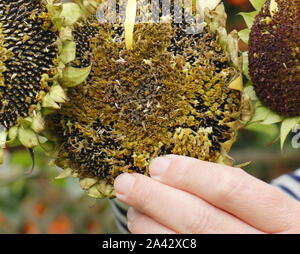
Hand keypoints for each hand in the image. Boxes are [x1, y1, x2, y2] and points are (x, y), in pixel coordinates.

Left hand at [114, 155, 299, 233]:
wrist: (280, 249)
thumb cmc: (270, 228)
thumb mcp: (268, 208)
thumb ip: (233, 191)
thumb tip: (172, 169)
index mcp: (285, 219)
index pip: (231, 189)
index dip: (190, 174)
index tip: (158, 164)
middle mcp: (264, 246)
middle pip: (200, 219)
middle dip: (155, 197)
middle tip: (126, 181)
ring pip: (186, 244)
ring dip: (149, 222)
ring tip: (133, 205)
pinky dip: (156, 243)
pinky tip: (145, 229)